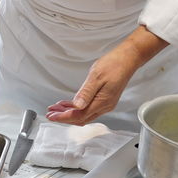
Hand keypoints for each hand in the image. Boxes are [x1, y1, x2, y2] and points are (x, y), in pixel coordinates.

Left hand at [46, 26, 167, 125]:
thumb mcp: (96, 76)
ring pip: (84, 114)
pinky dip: (77, 108)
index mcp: (102, 102)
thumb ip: (86, 93)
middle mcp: (105, 106)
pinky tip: (69, 104)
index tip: (52, 116)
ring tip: (56, 109)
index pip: (79, 115)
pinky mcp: (105, 100)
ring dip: (69, 113)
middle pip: (81, 118)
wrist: (127, 59)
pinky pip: (88, 109)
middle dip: (64, 117)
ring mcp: (105, 104)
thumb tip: (77, 106)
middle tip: (50, 114)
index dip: (64, 117)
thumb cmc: (114, 64)